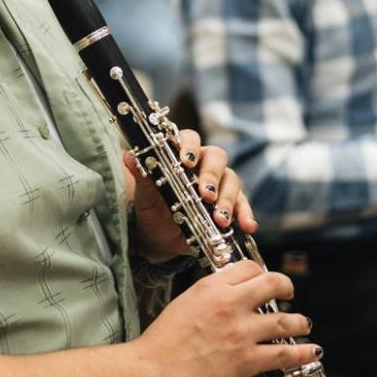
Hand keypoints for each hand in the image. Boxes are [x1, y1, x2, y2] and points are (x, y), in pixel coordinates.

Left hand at [124, 129, 256, 261]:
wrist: (159, 237)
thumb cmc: (152, 209)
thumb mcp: (145, 196)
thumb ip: (142, 175)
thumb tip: (129, 155)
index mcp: (183, 156)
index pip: (191, 139)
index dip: (190, 147)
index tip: (186, 161)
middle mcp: (204, 165)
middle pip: (217, 158)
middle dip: (212, 176)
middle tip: (205, 195)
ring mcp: (220, 185)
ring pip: (232, 180)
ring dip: (227, 199)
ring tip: (220, 220)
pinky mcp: (230, 205)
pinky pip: (243, 205)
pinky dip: (245, 214)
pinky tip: (247, 225)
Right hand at [134, 259, 318, 376]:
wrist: (151, 373)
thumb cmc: (160, 344)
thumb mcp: (183, 304)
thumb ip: (208, 298)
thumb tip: (224, 298)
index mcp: (211, 287)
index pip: (248, 268)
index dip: (261, 273)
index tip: (264, 281)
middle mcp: (230, 304)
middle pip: (273, 284)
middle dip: (286, 287)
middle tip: (289, 293)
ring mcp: (241, 332)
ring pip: (286, 320)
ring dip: (300, 322)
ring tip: (304, 325)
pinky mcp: (246, 360)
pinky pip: (284, 354)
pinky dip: (302, 352)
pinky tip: (311, 351)